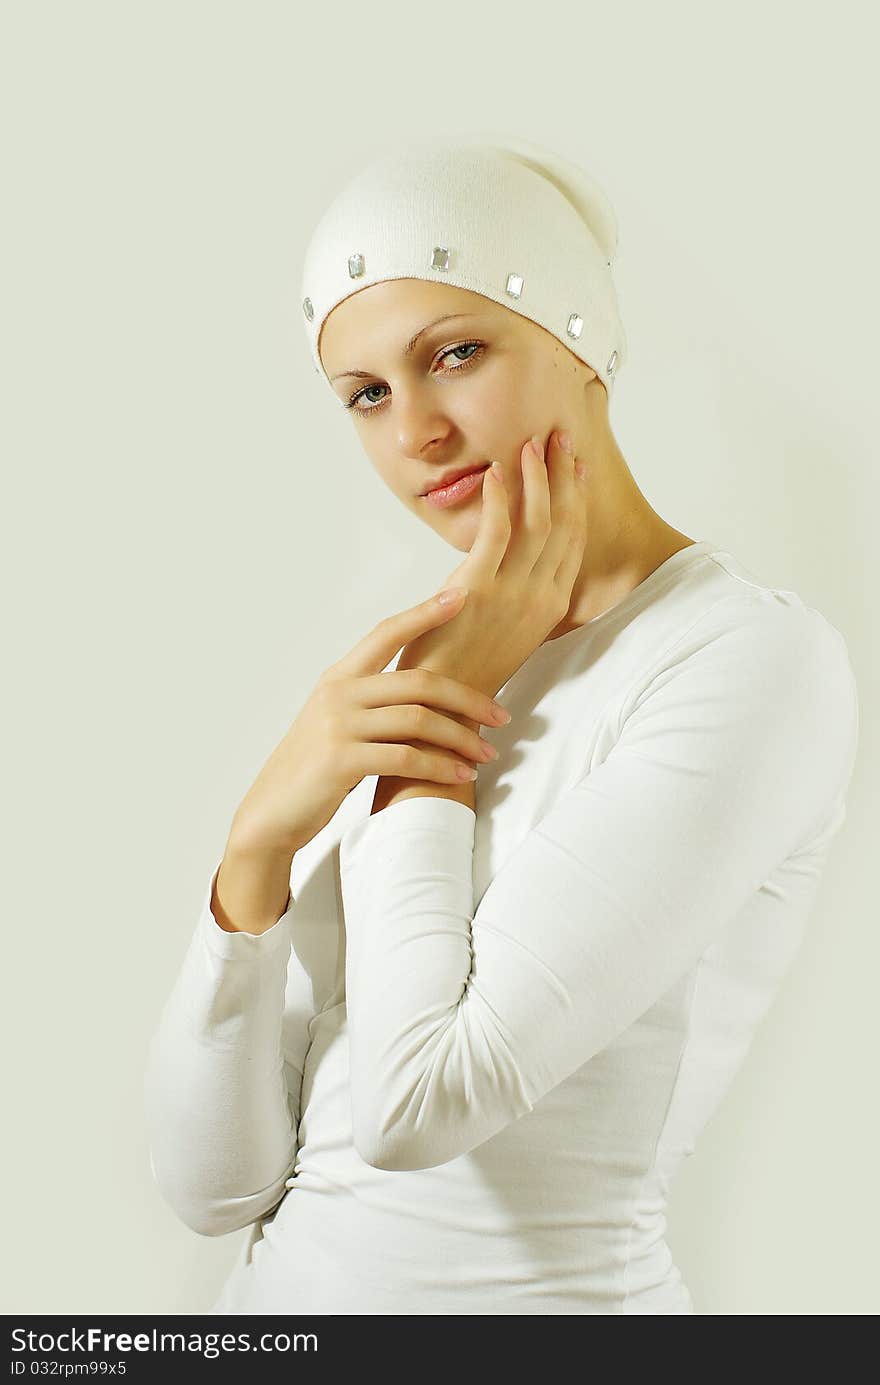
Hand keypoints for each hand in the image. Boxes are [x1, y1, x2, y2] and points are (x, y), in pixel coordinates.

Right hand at [228, 589, 510, 857]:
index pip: (387, 633)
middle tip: (501, 718)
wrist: (273, 812)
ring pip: (418, 720)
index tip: (461, 595)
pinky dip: (440, 766)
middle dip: (468, 699)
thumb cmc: (314, 770)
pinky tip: (461, 775)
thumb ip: (373, 703)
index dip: (425, 613)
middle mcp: (339, 693)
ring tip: (487, 754)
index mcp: (340, 678)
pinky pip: (405, 757)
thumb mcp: (339, 723)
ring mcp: (338, 725)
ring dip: (461, 738)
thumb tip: (426, 695)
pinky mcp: (341, 760)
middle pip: (419, 682)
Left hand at [396, 429, 588, 698]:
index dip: (578, 498)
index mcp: (550, 606)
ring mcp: (513, 595)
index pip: (572, 540)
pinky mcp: (479, 592)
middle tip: (561, 434)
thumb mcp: (507, 632)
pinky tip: (497, 472)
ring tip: (533, 441)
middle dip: (564, 475)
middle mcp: (541, 597)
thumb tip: (515, 569)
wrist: (445, 713)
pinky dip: (500, 500)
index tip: (577, 463)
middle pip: (563, 523)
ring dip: (537, 477)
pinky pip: (496, 535)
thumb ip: (518, 598)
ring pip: (537, 523)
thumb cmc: (467, 672)